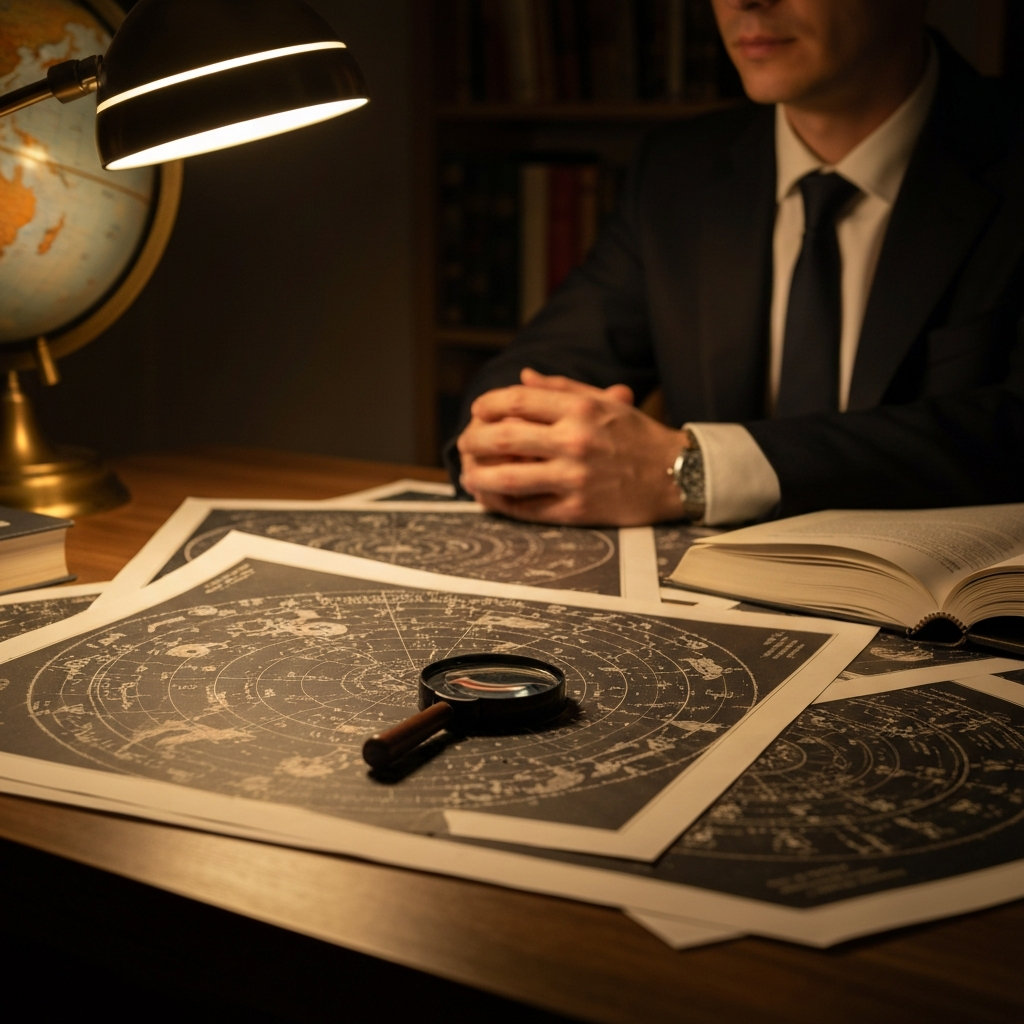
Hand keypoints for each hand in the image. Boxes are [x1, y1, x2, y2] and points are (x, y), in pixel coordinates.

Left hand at [457, 368, 685, 525]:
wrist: (676, 475)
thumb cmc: (636, 436)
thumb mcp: (603, 401)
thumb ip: (560, 388)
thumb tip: (522, 377)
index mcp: (581, 409)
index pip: (518, 401)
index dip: (488, 405)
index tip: (477, 410)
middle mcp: (575, 442)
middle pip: (504, 438)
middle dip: (473, 440)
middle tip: (464, 443)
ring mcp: (575, 478)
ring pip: (508, 477)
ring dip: (478, 475)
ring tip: (467, 473)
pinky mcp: (577, 510)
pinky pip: (527, 508)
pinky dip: (501, 502)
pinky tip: (489, 496)